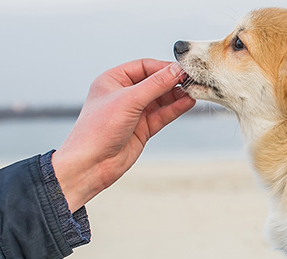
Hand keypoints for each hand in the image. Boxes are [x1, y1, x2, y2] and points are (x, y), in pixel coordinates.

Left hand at [52, 59, 194, 211]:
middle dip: (173, 81)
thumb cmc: (98, 129)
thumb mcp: (128, 100)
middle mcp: (124, 94)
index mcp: (113, 80)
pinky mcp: (143, 127)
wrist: (91, 164)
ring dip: (177, 95)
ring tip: (195, 91)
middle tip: (192, 80)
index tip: (182, 70)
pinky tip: (188, 103)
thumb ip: (155, 85)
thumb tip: (176, 71)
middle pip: (155, 82)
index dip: (163, 68)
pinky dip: (176, 108)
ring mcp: (134, 112)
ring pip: (161, 99)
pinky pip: (163, 114)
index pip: (144, 66)